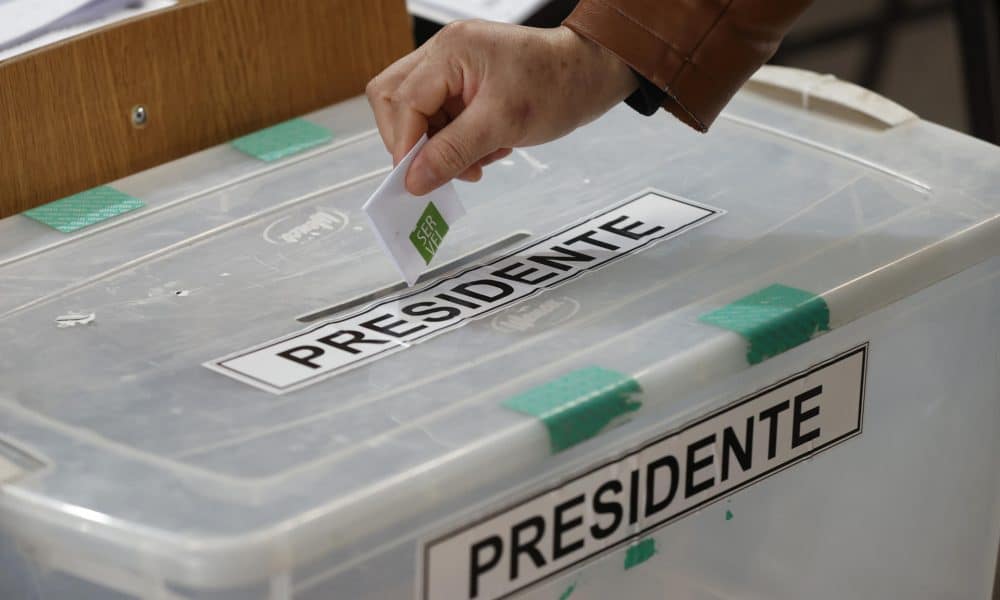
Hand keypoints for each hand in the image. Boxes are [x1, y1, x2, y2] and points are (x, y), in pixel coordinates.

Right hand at [366, 21, 637, 195]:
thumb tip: (415, 180)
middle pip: (395, 101)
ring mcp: (452, 69)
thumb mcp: (503, 124)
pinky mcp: (463, 86)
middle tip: (441, 171)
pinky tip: (487, 149)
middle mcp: (444, 54)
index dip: (405, 145)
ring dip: (440, 147)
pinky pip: (441, 119)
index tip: (416, 180)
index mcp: (450, 51)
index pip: (402, 101)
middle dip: (414, 143)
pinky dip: (457, 143)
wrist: (591, 76)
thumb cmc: (558, 83)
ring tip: (479, 159)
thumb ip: (453, 152)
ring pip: (416, 115)